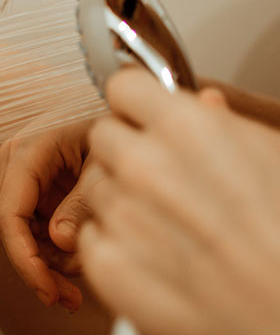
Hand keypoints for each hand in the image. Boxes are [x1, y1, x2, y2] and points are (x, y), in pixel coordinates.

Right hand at [0, 117, 102, 310]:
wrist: (125, 109)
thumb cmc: (116, 123)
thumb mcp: (105, 163)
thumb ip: (82, 202)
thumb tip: (61, 242)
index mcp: (27, 151)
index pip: (9, 213)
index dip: (23, 258)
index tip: (45, 287)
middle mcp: (17, 162)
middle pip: (12, 229)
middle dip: (36, 267)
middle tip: (66, 297)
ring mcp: (25, 176)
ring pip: (23, 233)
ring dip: (45, 264)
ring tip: (76, 288)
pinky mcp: (38, 187)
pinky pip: (36, 227)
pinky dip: (52, 251)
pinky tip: (74, 267)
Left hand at [79, 68, 279, 334]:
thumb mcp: (274, 159)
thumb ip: (226, 127)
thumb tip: (205, 103)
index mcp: (189, 129)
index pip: (124, 86)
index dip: (137, 104)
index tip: (144, 117)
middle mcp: (146, 166)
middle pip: (102, 137)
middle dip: (126, 152)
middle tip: (162, 180)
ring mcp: (122, 216)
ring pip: (93, 186)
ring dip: (120, 199)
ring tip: (170, 226)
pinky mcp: (107, 264)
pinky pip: (90, 236)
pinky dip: (114, 245)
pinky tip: (157, 257)